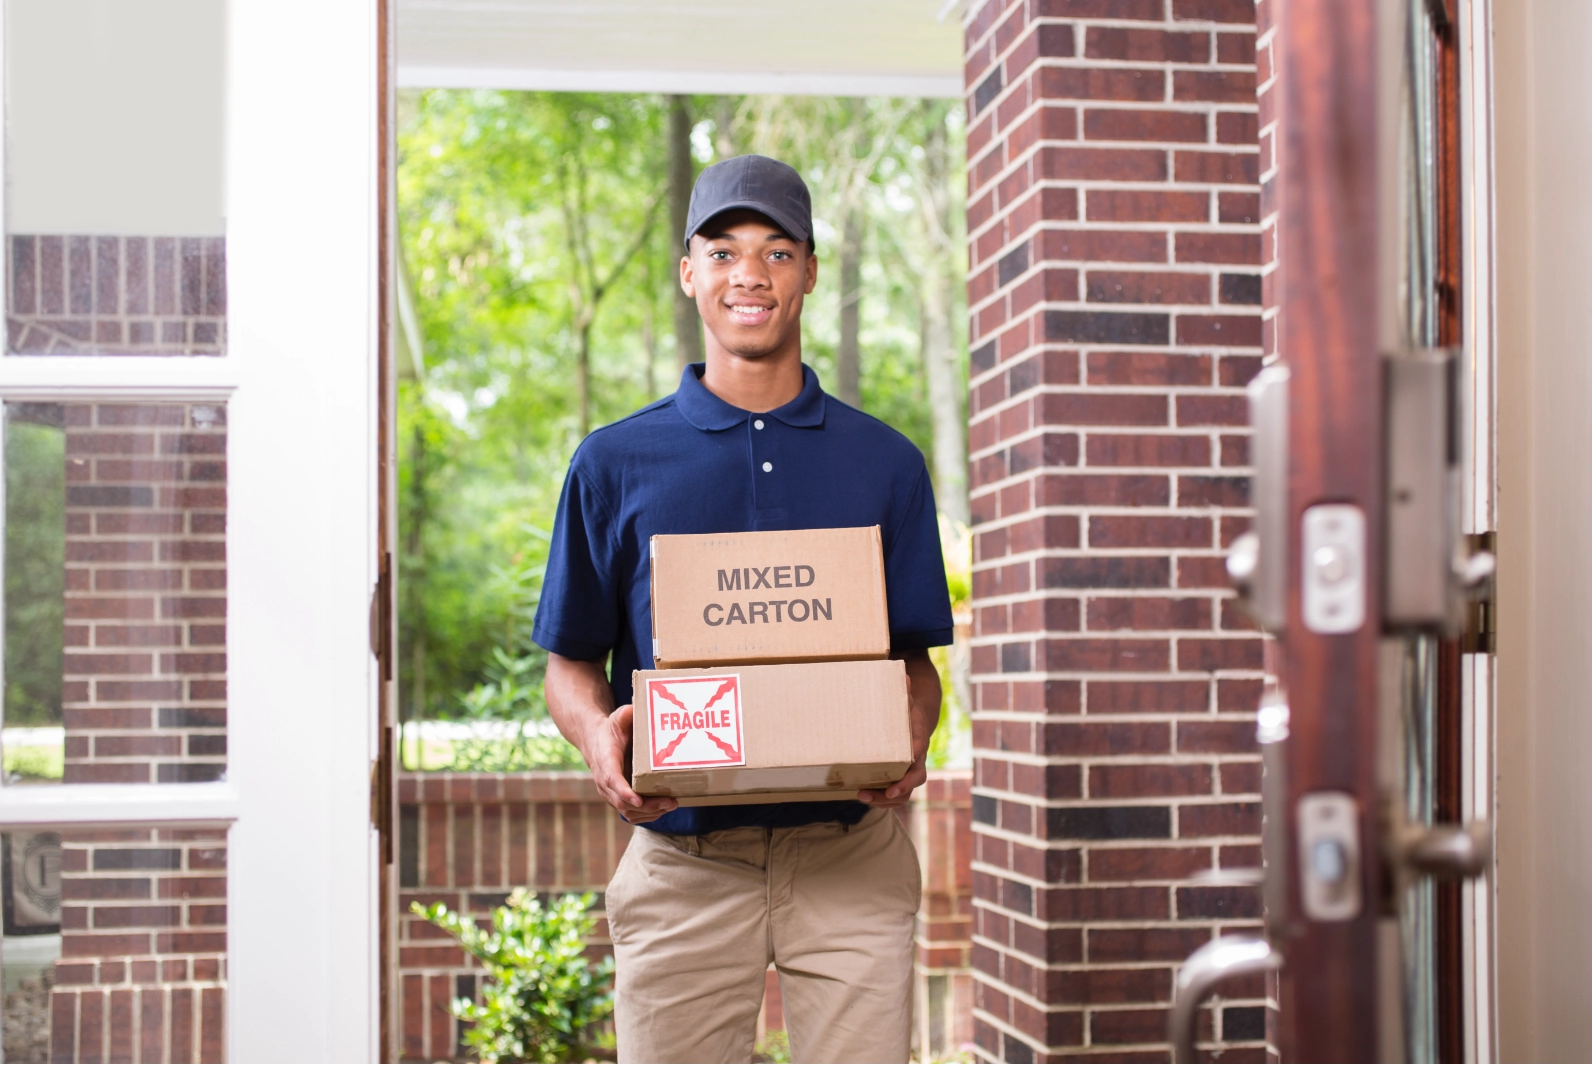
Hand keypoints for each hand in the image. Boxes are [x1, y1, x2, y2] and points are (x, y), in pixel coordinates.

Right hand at [585, 704, 677, 823]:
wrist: (595, 742)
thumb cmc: (610, 730)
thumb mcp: (616, 718)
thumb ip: (624, 715)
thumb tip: (634, 708)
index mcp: (605, 761)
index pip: (612, 780)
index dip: (624, 792)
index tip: (638, 799)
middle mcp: (604, 781)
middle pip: (622, 801)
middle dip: (647, 805)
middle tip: (670, 801)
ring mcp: (609, 792)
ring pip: (626, 811)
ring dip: (649, 812)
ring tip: (671, 804)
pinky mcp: (616, 798)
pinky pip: (629, 813)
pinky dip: (646, 815)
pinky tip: (662, 809)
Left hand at [858, 649, 939, 808]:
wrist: (918, 721)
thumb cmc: (907, 709)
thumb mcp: (906, 699)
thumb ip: (903, 691)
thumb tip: (903, 672)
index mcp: (919, 737)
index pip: (918, 752)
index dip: (911, 765)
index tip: (899, 775)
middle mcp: (918, 757)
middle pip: (915, 780)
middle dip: (898, 789)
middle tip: (878, 793)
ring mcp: (910, 769)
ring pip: (906, 792)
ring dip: (885, 799)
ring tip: (862, 796)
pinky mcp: (901, 777)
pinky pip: (896, 794)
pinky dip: (881, 798)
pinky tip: (862, 795)